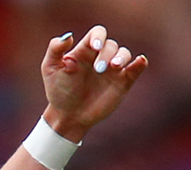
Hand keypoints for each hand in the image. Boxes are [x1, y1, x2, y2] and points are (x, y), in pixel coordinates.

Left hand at [41, 26, 147, 142]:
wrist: (68, 115)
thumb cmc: (58, 90)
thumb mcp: (50, 69)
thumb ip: (55, 50)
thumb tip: (69, 36)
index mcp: (85, 50)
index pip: (97, 33)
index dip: (99, 37)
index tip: (95, 47)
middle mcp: (101, 56)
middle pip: (111, 45)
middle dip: (106, 54)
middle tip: (98, 69)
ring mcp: (113, 69)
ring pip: (124, 53)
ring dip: (122, 57)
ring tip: (115, 67)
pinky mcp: (123, 81)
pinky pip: (136, 69)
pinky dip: (140, 63)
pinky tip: (140, 61)